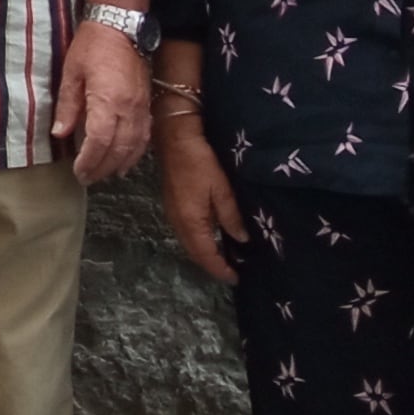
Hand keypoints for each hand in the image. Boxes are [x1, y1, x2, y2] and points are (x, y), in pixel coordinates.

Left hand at [53, 25, 150, 184]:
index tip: (78, 171)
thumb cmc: (91, 46)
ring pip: (134, 147)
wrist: (121, 27)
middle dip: (102, 168)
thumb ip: (67, 106)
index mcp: (107, 100)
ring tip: (104, 175)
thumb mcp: (71, 73)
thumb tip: (60, 134)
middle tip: (87, 178)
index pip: (99, 141)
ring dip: (119, 164)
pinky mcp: (147, 105)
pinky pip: (144, 137)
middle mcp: (129, 109)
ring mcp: (141, 108)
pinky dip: (135, 153)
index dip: (89, 161)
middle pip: (118, 149)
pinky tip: (126, 161)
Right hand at [157, 113, 245, 282]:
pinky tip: (210, 237)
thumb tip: (241, 239)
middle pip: (194, 252)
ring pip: (189, 243)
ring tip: (224, 258)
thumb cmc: (200, 160)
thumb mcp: (222, 188)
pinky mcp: (172, 203)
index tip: (235, 279)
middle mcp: (178, 222)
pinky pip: (185, 232)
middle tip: (231, 272)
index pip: (206, 255)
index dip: (220, 269)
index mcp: (191, 221)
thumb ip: (230, 216)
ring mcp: (172, 212)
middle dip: (211, 265)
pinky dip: (198, 241)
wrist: (174, 135)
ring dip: (204, 254)